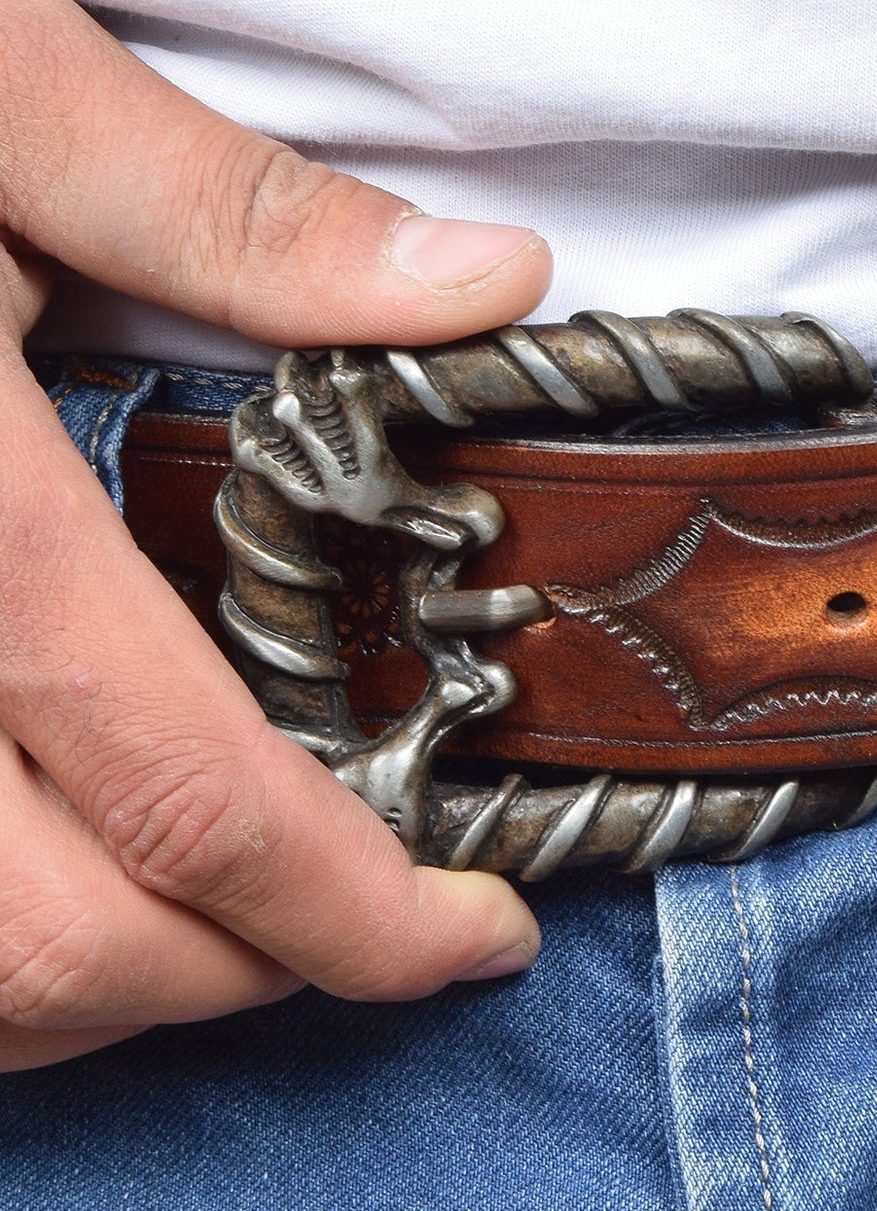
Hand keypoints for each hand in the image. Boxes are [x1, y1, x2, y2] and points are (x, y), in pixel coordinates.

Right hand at [0, 0, 552, 1069]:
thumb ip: (225, 210)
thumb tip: (485, 283)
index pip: (196, 800)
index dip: (365, 916)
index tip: (476, 933)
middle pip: (71, 949)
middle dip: (259, 974)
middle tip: (375, 924)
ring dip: (112, 1000)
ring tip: (233, 924)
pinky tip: (55, 897)